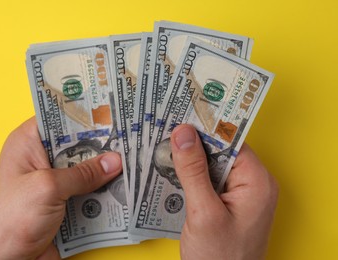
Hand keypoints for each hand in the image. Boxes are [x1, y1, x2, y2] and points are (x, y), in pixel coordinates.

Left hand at [0, 118, 121, 258]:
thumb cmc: (12, 220)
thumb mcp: (48, 188)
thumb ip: (83, 173)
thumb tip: (114, 161)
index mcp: (27, 143)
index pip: (59, 118)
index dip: (85, 115)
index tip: (112, 112)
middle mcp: (41, 158)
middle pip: (77, 143)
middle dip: (101, 143)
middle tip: (129, 137)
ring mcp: (53, 180)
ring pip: (85, 167)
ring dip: (105, 168)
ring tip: (133, 160)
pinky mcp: (64, 200)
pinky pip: (88, 188)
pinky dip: (103, 188)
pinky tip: (122, 185)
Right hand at [171, 124, 277, 259]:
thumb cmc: (220, 257)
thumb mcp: (203, 211)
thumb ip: (193, 171)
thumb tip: (183, 133)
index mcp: (257, 181)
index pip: (230, 141)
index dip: (205, 128)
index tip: (180, 117)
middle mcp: (253, 183)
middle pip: (221, 151)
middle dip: (193, 145)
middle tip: (165, 134)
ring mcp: (242, 193)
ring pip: (213, 164)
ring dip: (190, 161)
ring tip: (164, 151)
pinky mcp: (229, 202)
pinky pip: (210, 179)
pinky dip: (192, 176)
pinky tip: (174, 173)